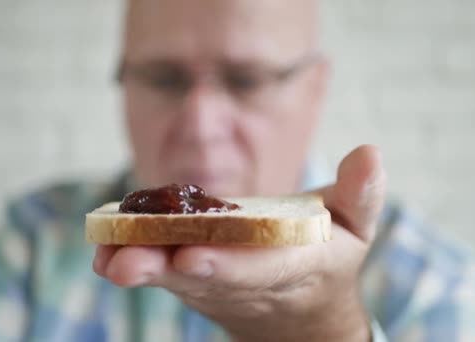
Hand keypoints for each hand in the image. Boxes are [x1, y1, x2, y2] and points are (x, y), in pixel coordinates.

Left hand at [93, 145, 385, 341]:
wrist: (302, 311)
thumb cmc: (328, 255)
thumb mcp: (357, 225)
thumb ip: (361, 192)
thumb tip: (370, 153)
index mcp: (293, 266)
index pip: (261, 267)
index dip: (228, 262)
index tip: (193, 255)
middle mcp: (249, 282)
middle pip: (205, 278)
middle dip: (166, 269)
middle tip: (122, 263)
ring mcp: (218, 285)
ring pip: (177, 278)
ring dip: (141, 267)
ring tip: (104, 255)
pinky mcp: (195, 279)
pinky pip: (165, 270)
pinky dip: (136, 261)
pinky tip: (104, 250)